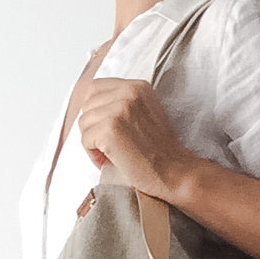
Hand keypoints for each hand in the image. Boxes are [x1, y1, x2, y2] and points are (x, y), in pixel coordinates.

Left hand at [75, 77, 198, 201]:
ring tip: (109, 154)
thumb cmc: (161, 150)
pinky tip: (108, 160)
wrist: (175, 172)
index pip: (95, 88)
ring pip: (84, 123)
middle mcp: (128, 93)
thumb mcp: (147, 113)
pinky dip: (93, 154)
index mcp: (138, 87)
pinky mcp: (110, 130)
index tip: (104, 127)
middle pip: (87, 105)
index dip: (95, 110)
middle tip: (107, 145)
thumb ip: (125, 103)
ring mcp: (118, 110)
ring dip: (92, 142)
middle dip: (93, 127)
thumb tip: (93, 107)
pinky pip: (85, 140)